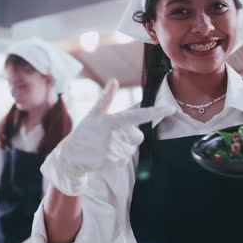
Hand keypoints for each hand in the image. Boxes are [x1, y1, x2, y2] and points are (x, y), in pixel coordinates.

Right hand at [42, 79, 175, 195]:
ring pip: (130, 150)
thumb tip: (114, 80)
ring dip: (121, 149)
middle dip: (129, 137)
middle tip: (110, 137)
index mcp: (115, 120)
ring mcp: (115, 149)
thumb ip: (107, 98)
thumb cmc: (84, 132)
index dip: (157, 112)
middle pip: (138, 137)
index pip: (140, 115)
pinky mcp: (113, 162)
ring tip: (104, 147)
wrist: (70, 155)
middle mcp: (117, 134)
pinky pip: (124, 161)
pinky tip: (103, 156)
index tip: (171, 109)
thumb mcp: (95, 114)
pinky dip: (115, 160)